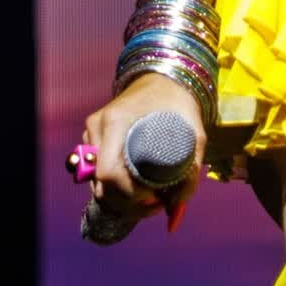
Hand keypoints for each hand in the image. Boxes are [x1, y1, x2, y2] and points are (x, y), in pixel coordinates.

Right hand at [80, 73, 207, 229]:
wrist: (163, 78)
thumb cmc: (179, 102)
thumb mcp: (193, 133)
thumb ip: (190, 170)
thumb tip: (178, 207)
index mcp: (116, 122)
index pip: (108, 174)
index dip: (128, 194)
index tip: (154, 198)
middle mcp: (98, 127)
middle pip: (99, 183)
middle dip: (126, 202)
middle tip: (155, 204)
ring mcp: (92, 132)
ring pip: (96, 181)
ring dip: (119, 198)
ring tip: (149, 198)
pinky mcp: (93, 137)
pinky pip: (97, 171)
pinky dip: (114, 187)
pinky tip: (136, 188)